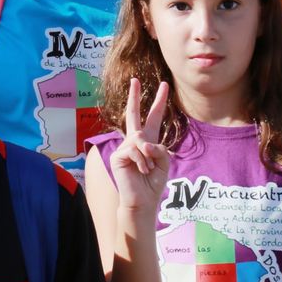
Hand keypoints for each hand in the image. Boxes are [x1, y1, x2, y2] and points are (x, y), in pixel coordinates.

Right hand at [110, 77, 170, 213]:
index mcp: (148, 141)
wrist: (141, 201)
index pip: (153, 118)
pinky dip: (142, 162)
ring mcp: (124, 147)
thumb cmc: (153, 183)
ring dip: (149, 157)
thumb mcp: (164, 162)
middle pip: (134, 114)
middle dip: (135, 96)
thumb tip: (141, 141)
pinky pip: (134, 150)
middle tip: (135, 80)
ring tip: (146, 171)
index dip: (159, 102)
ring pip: (141, 140)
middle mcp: (134, 141)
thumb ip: (158, 147)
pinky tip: (140, 171)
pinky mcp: (117, 155)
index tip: (164, 86)